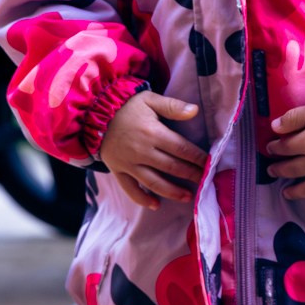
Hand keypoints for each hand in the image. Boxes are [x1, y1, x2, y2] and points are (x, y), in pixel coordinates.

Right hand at [100, 91, 206, 210]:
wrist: (95, 113)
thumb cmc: (127, 106)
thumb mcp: (150, 99)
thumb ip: (172, 106)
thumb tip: (195, 111)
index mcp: (153, 132)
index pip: (181, 149)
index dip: (197, 158)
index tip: (209, 164)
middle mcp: (142, 151)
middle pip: (171, 167)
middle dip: (191, 175)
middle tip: (205, 182)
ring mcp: (129, 163)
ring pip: (154, 182)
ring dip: (172, 191)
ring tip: (188, 197)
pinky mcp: (118, 170)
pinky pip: (130, 189)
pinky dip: (142, 199)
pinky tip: (156, 205)